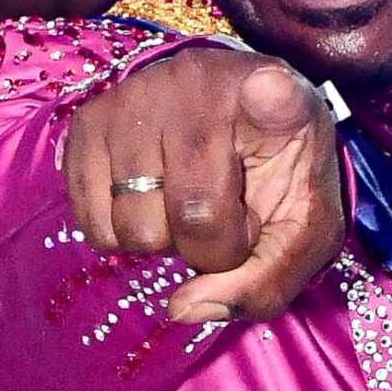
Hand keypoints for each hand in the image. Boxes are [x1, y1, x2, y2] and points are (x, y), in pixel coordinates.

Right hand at [64, 47, 345, 325]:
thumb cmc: (277, 176)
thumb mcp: (303, 232)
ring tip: (186, 202)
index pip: (276, 93)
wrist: (233, 118)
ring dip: (164, 241)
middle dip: (213, 247)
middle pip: (194, 217)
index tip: (272, 89)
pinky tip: (150, 200)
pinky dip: (121, 234)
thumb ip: (268, 281)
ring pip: (134, 228)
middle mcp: (202, 82)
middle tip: (227, 218)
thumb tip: (182, 308)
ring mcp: (136, 96)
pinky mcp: (88, 121)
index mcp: (280, 98)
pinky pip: (91, 223)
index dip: (273, 97)